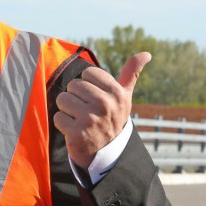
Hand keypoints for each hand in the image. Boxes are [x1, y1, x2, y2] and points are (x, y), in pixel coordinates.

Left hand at [54, 52, 150, 169]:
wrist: (107, 152)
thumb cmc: (113, 117)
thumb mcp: (124, 96)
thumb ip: (132, 73)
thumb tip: (147, 53)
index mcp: (117, 93)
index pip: (88, 73)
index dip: (88, 85)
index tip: (96, 98)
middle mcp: (105, 105)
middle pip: (74, 85)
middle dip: (76, 97)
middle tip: (86, 110)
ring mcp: (91, 119)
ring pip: (63, 99)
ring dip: (67, 110)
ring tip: (79, 119)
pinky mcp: (77, 133)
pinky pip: (58, 117)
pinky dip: (63, 124)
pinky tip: (75, 130)